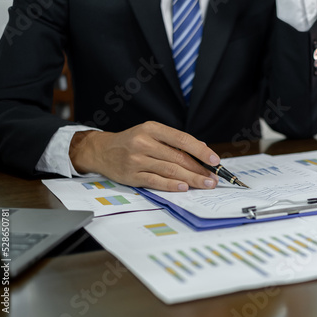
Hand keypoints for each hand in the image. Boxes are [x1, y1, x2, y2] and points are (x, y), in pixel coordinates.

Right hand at [69, 121, 219, 191]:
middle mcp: (144, 143)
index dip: (200, 150)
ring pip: (170, 170)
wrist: (102, 150)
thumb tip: (201, 151)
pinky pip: (156, 181)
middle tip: (212, 178)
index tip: (214, 160)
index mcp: (152, 129)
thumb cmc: (131, 141)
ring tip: (205, 184)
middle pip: (178, 158)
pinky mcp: (132, 176)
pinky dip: (171, 185)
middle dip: (199, 169)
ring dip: (191, 179)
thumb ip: (173, 141)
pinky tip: (184, 187)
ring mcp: (137, 160)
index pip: (182, 140)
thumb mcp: (150, 133)